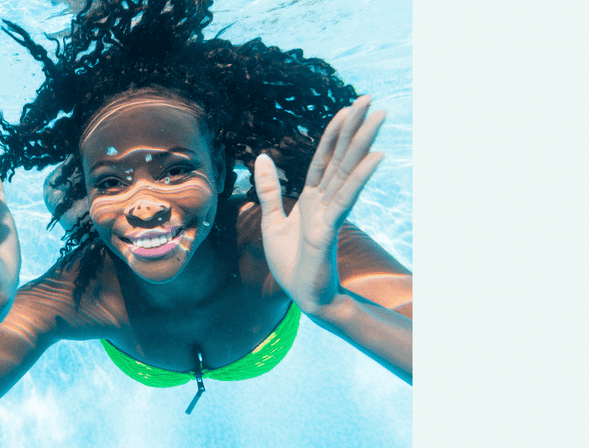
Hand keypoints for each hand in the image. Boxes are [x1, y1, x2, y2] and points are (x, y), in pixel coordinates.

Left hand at [254, 95, 384, 314]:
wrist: (302, 296)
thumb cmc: (291, 262)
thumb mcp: (272, 219)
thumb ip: (269, 189)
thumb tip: (262, 157)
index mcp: (311, 198)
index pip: (323, 158)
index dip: (334, 133)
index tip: (347, 109)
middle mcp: (325, 201)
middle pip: (340, 158)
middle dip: (354, 129)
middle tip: (372, 100)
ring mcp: (330, 213)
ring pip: (347, 171)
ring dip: (363, 144)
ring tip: (379, 118)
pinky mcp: (329, 228)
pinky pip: (345, 198)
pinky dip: (359, 177)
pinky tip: (374, 157)